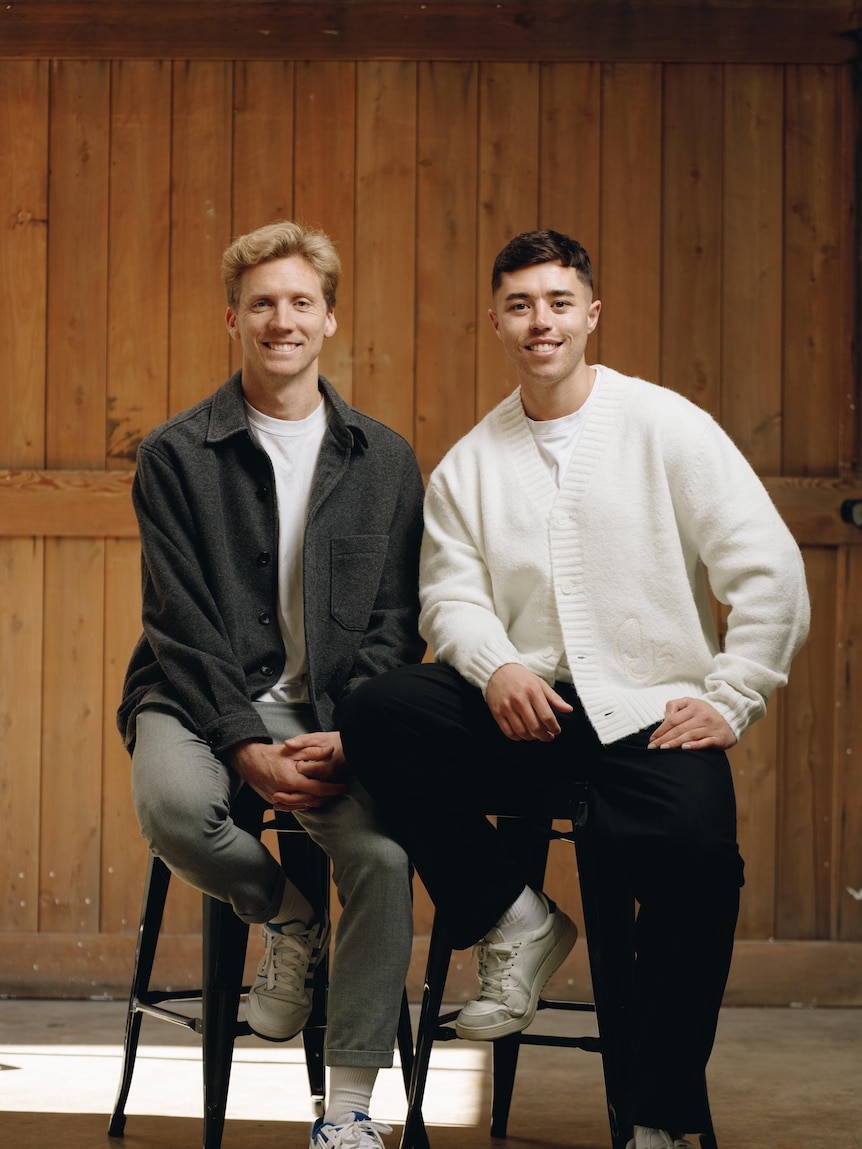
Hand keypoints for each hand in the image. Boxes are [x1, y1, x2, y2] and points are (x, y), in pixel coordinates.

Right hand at [229, 733, 347, 811]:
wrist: (249, 762)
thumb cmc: (271, 755)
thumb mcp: (293, 750)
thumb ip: (312, 752)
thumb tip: (330, 750)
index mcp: (291, 780)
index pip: (318, 789)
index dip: (332, 789)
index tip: (342, 787)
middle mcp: (284, 793)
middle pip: (312, 801)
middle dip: (327, 797)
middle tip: (337, 791)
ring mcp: (278, 800)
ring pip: (303, 806)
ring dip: (316, 802)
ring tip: (327, 794)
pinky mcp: (273, 802)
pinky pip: (292, 808)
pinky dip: (303, 804)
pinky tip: (309, 798)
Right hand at [485, 663, 573, 741]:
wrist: (498, 670)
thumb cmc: (521, 677)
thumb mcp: (540, 684)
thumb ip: (555, 698)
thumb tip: (568, 709)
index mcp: (533, 691)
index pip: (547, 716)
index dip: (554, 727)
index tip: (556, 731)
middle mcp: (519, 700)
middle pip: (535, 727)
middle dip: (544, 736)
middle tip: (548, 736)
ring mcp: (507, 707)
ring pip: (522, 732)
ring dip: (532, 737)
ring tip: (536, 735)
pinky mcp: (497, 712)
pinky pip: (508, 732)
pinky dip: (517, 737)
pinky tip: (522, 733)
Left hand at [647, 697, 736, 750]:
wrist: (730, 717)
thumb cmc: (704, 712)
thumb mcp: (690, 702)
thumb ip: (675, 706)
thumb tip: (665, 718)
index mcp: (693, 707)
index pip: (672, 720)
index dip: (661, 730)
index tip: (652, 739)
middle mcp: (703, 717)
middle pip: (679, 729)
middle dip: (664, 738)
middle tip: (653, 747)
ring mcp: (711, 728)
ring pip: (690, 735)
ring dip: (675, 742)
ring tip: (663, 748)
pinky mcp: (719, 738)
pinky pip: (705, 742)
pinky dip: (695, 745)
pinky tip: (684, 748)